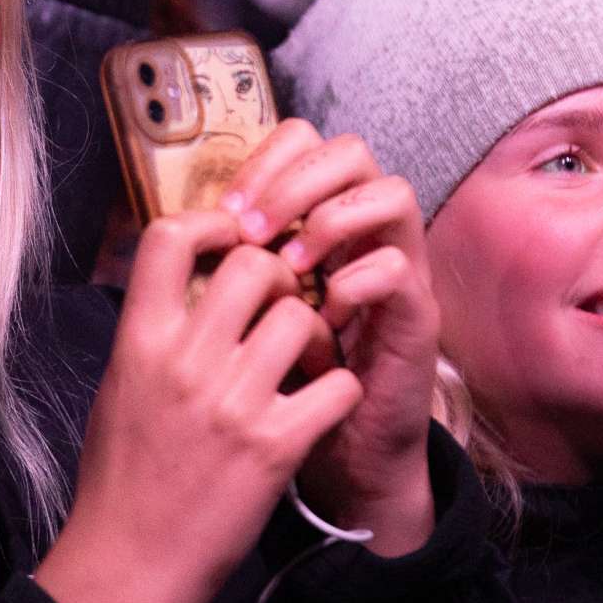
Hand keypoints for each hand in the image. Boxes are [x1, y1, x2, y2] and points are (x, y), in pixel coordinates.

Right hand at [36, 146, 363, 602]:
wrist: (129, 564)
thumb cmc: (119, 478)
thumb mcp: (119, 388)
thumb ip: (152, 334)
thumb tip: (186, 286)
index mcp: (139, 341)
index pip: (167, 238)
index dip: (209, 224)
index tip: (229, 240)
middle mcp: (185, 361)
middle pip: (254, 265)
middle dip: (278, 276)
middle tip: (280, 305)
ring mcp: (233, 402)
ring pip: (301, 317)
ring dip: (312, 333)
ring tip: (303, 360)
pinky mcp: (276, 445)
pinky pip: (337, 383)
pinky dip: (338, 390)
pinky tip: (321, 406)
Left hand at [218, 121, 439, 556]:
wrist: (341, 460)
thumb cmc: (282, 387)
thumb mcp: (245, 317)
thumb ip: (228, 267)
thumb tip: (185, 228)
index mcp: (320, 224)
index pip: (306, 143)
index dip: (265, 161)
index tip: (226, 209)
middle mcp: (367, 236)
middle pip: (353, 151)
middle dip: (296, 182)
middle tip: (254, 230)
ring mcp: (400, 271)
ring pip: (392, 193)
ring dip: (331, 221)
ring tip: (292, 266)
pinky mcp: (418, 317)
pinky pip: (398, 268)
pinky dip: (356, 283)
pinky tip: (326, 317)